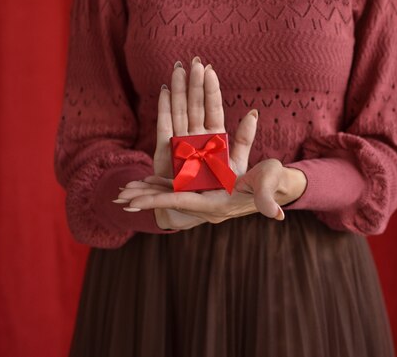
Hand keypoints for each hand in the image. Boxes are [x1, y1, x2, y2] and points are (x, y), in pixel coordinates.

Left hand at [118, 159, 306, 222]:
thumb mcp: (269, 183)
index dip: (155, 201)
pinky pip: (180, 188)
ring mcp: (205, 197)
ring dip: (149, 193)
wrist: (279, 185)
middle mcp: (206, 203)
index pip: (179, 202)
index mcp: (216, 203)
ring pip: (171, 195)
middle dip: (144, 199)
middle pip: (169, 200)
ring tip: (125, 192)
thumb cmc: (274, 181)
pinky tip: (149, 181)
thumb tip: (276, 215)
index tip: (133, 202)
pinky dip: (162, 186)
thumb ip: (267, 198)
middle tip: (118, 198)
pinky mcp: (206, 190)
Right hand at [152, 57, 255, 176]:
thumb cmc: (224, 188)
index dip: (211, 89)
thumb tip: (254, 113)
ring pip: (179, 109)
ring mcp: (182, 141)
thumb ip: (245, 139)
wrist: (206, 209)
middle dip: (193, 83)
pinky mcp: (168, 151)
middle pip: (195, 104)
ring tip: (177, 68)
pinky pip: (165, 126)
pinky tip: (164, 90)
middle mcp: (198, 135)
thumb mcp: (239, 165)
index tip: (209, 69)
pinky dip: (164, 108)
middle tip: (194, 60)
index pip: (213, 108)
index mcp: (216, 137)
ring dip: (177, 89)